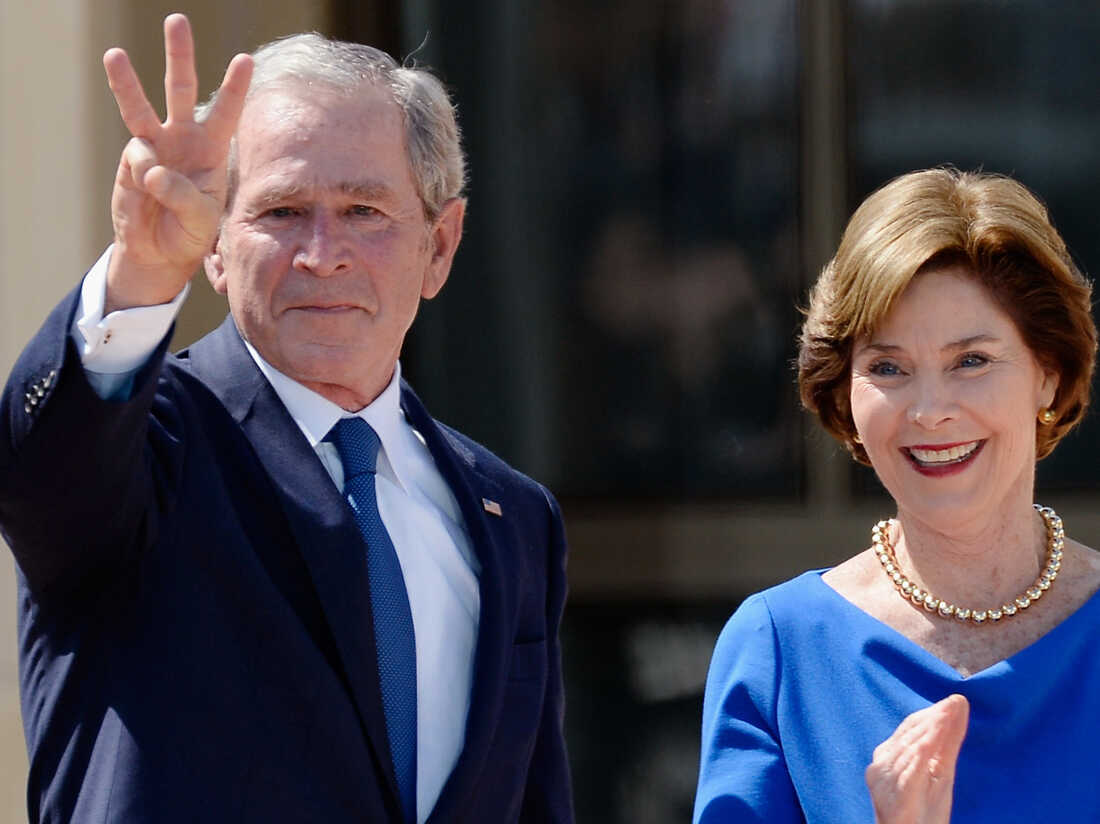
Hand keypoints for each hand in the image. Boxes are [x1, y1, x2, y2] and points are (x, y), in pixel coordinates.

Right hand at [103, 13, 251, 312]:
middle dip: (179, 56)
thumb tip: (153, 169)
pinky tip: (147, 189)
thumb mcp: (201, 221)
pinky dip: (144, 172)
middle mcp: (184, 139)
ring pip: (141, 106)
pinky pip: (137, 156)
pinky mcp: (132, 158)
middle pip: (182, 90)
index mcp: (213, 150)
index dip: (235, 87)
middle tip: (176, 20)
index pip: (227, 113)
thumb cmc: (190, 232)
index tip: (245, 59)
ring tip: (115, 55)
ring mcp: (155, 145)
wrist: (159, 251)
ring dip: (127, 82)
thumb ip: (183, 196)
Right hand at [865, 694, 968, 823]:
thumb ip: (948, 739)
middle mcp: (882, 765)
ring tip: (947, 716)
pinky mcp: (895, 796)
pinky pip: (908, 771)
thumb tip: (960, 703)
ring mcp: (885, 780)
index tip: (954, 702)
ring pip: (909, 749)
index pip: (910, 728)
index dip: (932, 714)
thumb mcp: (941, 771)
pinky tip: (933, 741)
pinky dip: (920, 754)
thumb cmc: (925, 809)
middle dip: (933, 719)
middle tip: (954, 704)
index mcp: (889, 756)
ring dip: (929, 731)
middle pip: (909, 735)